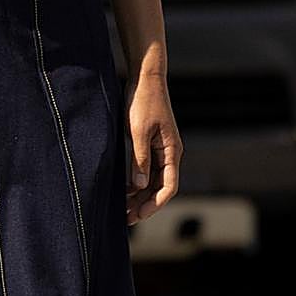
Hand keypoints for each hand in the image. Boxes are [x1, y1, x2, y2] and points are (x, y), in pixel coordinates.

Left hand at [124, 71, 181, 224]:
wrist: (145, 76)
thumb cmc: (142, 101)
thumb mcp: (138, 130)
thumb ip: (140, 159)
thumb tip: (140, 186)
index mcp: (171, 151)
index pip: (169, 186)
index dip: (155, 203)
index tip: (139, 215)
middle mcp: (169, 152)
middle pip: (160, 186)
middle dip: (145, 203)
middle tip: (126, 218)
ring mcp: (161, 148)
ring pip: (153, 179)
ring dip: (140, 194)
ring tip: (123, 208)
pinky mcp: (151, 142)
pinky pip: (147, 168)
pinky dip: (137, 180)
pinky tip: (124, 188)